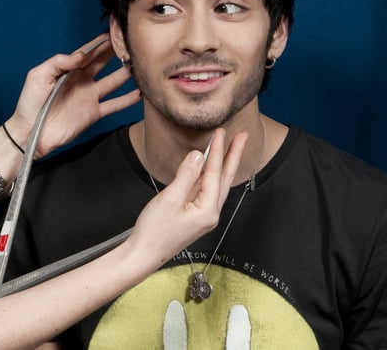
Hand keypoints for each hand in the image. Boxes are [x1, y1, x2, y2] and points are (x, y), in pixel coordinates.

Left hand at [8, 34, 139, 156]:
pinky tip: (140, 93)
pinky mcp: (93, 113)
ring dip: (126, 74)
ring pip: (113, 81)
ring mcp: (89, 97)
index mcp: (68, 70)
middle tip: (130, 43)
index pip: (88, 52)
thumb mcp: (38, 76)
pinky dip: (127, 100)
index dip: (100, 42)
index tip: (114, 32)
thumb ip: (58, 62)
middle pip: (103, 62)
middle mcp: (81, 80)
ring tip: (140, 65)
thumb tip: (80, 55)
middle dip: (116, 52)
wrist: (31, 133)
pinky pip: (114, 105)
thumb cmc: (30, 103)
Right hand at [128, 128, 248, 266]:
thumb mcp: (169, 199)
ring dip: (224, 165)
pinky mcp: (195, 216)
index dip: (218, 151)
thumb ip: (186, 175)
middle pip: (225, 178)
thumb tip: (198, 156)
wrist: (143, 254)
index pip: (215, 173)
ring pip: (218, 185)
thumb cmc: (154, 231)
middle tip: (242, 137)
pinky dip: (211, 176)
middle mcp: (211, 213)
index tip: (221, 132)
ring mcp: (204, 216)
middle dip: (233, 156)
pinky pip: (207, 191)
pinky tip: (209, 168)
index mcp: (208, 210)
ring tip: (231, 148)